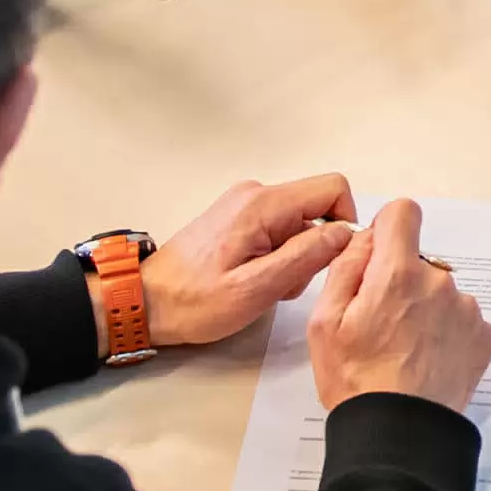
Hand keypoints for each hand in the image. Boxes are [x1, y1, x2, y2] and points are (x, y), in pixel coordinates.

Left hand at [132, 173, 357, 349]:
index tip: (330, 260)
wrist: (145, 301)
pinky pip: (279, 227)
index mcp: (263, 205)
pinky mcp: (238, 217)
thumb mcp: (256, 288)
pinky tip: (255, 279)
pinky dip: (278, 254)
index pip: (333, 188)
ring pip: (299, 221)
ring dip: (295, 255)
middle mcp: (256, 193)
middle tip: (286, 284)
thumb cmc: (195, 301)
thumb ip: (305, 257)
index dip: (345, 223)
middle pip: (317, 207)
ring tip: (265, 285)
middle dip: (316, 247)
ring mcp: (245, 203)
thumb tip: (345, 232)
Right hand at [306, 197, 490, 412]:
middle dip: (400, 280)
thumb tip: (366, 238)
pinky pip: (461, 319)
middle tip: (381, 325)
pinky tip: (427, 361)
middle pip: (419, 259)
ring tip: (404, 351)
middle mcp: (439, 283)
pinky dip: (446, 333)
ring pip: (440, 291)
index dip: (387, 230)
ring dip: (425, 309)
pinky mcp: (484, 336)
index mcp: (397, 273)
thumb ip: (346, 266)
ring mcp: (467, 310)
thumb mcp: (324, 321)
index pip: (403, 212)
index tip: (377, 257)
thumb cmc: (356, 381)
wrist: (400, 434)